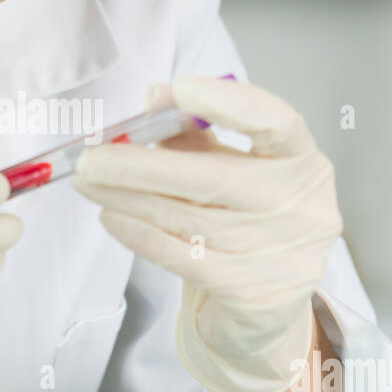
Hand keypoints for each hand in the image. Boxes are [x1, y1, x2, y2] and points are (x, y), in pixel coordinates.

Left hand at [70, 75, 342, 391]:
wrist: (268, 304)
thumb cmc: (246, 219)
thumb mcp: (232, 167)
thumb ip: (196, 131)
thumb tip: (155, 96)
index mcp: (303, 162)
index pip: (278, 123)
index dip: (230, 104)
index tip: (181, 87)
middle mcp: (302, 207)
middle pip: (217, 178)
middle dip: (144, 164)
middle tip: (92, 155)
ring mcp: (282, 254)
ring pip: (189, 218)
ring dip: (128, 197)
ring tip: (88, 181)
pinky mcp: (253, 293)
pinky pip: (182, 258)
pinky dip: (140, 234)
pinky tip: (111, 216)